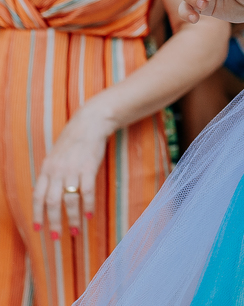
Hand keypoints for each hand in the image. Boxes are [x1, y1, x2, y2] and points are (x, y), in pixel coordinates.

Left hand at [32, 105, 115, 239]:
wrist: (90, 124)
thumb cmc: (74, 141)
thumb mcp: (56, 156)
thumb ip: (52, 174)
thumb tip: (48, 194)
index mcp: (47, 169)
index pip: (37, 196)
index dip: (37, 215)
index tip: (38, 229)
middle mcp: (57, 172)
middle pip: (51, 203)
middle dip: (54, 222)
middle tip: (57, 237)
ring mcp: (72, 170)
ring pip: (69, 200)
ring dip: (72, 218)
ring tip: (75, 230)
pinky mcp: (88, 168)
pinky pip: (87, 192)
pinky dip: (88, 205)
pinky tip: (90, 215)